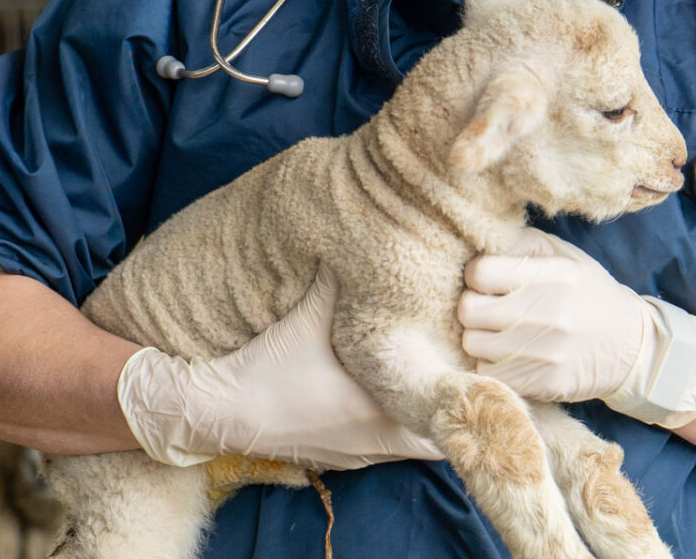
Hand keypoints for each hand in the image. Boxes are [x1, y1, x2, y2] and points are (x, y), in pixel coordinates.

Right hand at [117, 265, 442, 468]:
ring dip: (422, 418)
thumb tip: (370, 238)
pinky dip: (395, 427)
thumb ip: (342, 282)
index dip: (462, 394)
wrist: (218, 411)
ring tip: (436, 380)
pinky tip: (393, 398)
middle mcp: (373, 442)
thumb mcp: (310, 317)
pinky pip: (382, 447)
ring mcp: (356, 455)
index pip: (441, 416)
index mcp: (376, 412)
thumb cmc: (269, 368)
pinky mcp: (338, 458)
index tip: (477, 367)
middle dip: (448, 406)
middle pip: (432, 435)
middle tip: (463, 371)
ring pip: (409, 444)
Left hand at [459, 228, 695, 425]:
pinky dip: (491, 362)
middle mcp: (546, 314)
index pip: (479, 272)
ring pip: (472, 343)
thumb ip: (523, 243)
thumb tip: (481, 240)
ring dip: (479, 335)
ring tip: (498, 329)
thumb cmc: (590, 294)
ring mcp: (542, 354)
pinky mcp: (540, 384)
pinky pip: (487, 372)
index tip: (486, 278)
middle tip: (487, 305)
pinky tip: (509, 353)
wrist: (631, 347)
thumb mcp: (565, 256)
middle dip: (472, 304)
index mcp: (552, 276)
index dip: (476, 273)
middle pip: (468, 310)